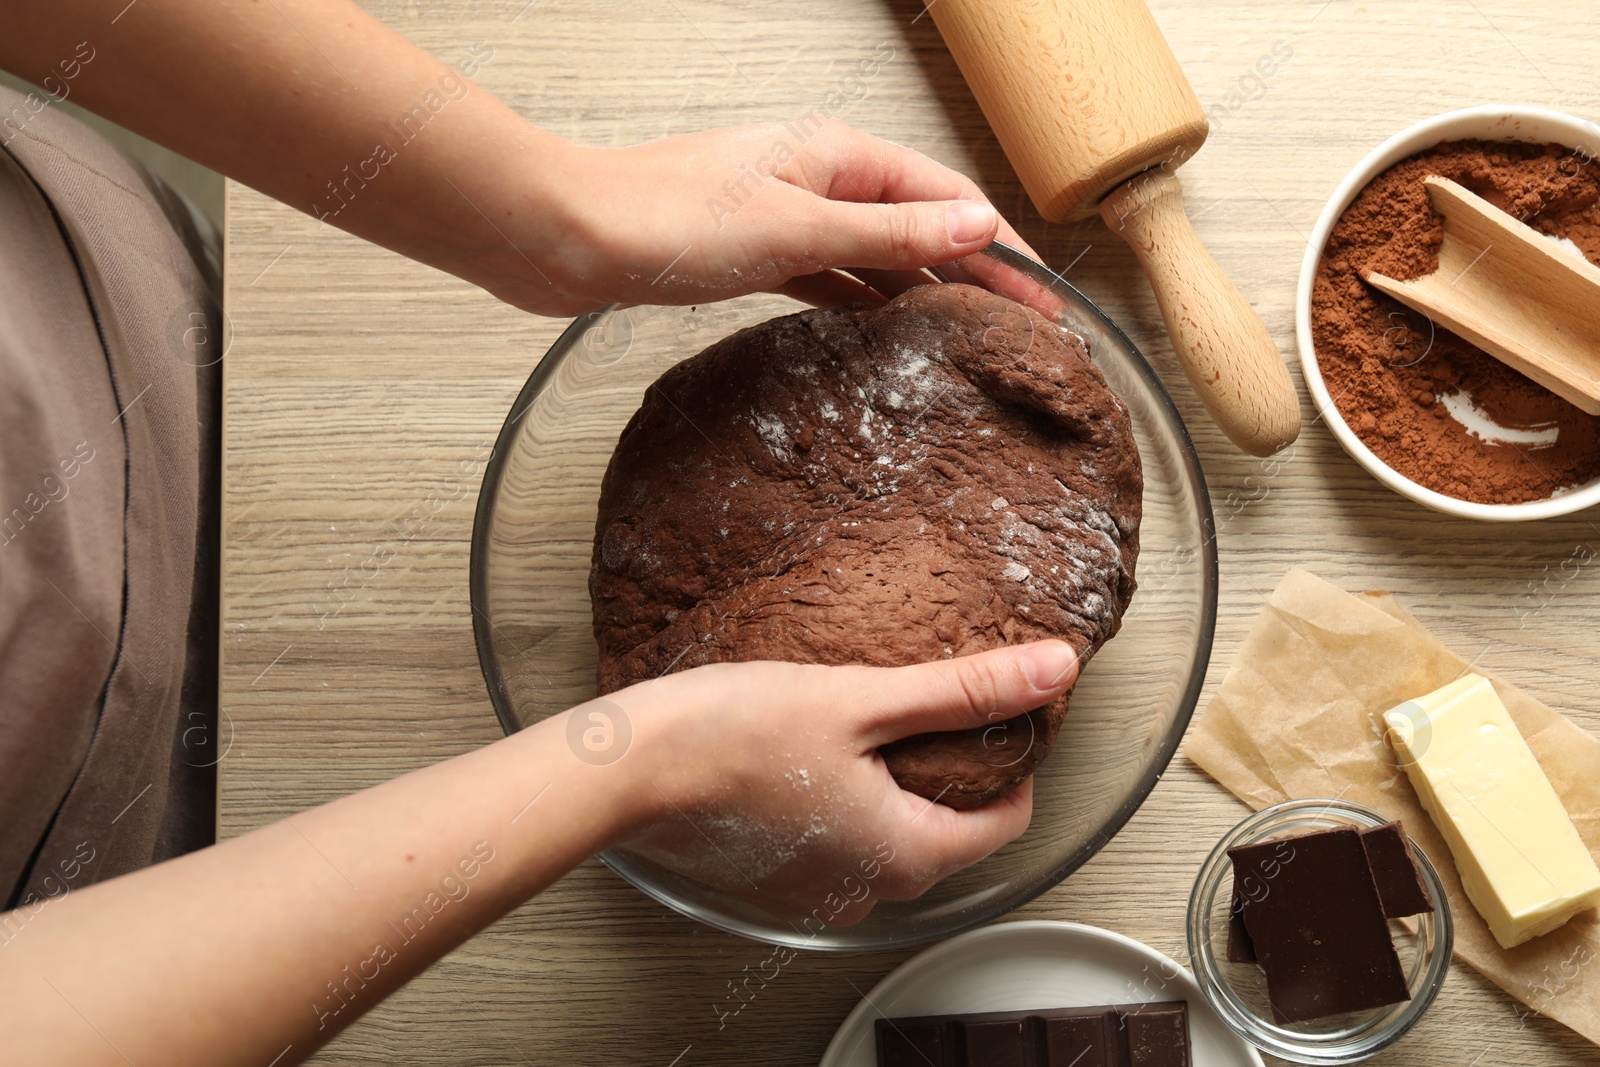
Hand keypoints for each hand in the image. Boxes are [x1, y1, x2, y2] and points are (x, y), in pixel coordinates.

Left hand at [475, 118, 1034, 315]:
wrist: (569, 238)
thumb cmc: (666, 218)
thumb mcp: (796, 229)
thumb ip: (890, 232)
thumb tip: (980, 227)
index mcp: (838, 155)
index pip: (949, 201)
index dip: (1004, 251)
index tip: (1048, 300)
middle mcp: (819, 178)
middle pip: (920, 228)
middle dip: (976, 276)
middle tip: (1029, 332)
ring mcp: (787, 217)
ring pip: (878, 257)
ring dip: (925, 293)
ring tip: (974, 340)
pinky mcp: (756, 256)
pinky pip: (831, 279)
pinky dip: (866, 305)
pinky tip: (889, 333)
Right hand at [597, 640, 1078, 925]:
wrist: (625, 770)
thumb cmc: (732, 735)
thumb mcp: (863, 699)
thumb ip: (964, 690)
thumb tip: (1052, 670)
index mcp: (905, 858)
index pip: (1006, 823)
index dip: (1009, 761)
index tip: (991, 709)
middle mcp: (868, 892)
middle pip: (945, 829)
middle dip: (946, 767)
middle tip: (924, 700)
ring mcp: (817, 894)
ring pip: (889, 833)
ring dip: (890, 782)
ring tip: (864, 718)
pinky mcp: (775, 881)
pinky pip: (839, 840)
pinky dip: (843, 798)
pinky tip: (815, 750)